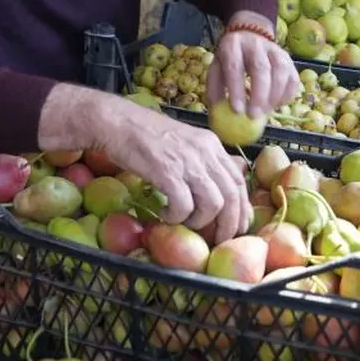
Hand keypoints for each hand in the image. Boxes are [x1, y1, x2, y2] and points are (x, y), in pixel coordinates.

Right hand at [38, 84, 250, 243]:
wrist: (118, 122)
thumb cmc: (148, 135)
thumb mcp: (186, 142)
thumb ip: (208, 159)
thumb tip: (236, 171)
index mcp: (212, 144)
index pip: (239, 180)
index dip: (241, 208)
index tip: (236, 226)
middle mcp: (205, 151)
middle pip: (231, 195)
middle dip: (228, 223)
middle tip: (217, 238)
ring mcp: (187, 161)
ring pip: (213, 203)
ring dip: (200, 221)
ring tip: (184, 221)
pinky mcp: (167, 172)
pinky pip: (184, 205)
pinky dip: (177, 217)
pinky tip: (166, 214)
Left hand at [207, 12, 299, 118]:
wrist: (249, 37)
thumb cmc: (230, 60)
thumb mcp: (216, 69)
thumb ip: (215, 90)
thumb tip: (219, 114)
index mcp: (232, 46)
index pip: (235, 67)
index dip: (237, 89)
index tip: (237, 111)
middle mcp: (254, 45)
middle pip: (260, 68)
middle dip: (259, 95)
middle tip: (254, 116)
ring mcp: (274, 50)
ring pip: (280, 71)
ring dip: (274, 95)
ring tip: (266, 112)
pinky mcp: (288, 59)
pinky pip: (293, 78)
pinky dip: (287, 95)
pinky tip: (277, 104)